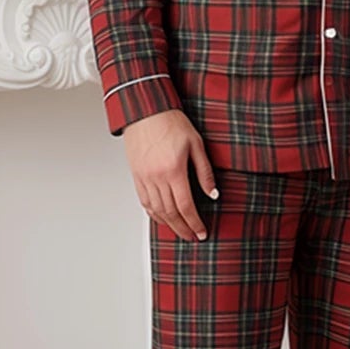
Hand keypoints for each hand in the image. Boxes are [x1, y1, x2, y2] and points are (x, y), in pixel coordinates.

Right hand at [122, 109, 217, 241]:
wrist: (146, 111)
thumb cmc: (172, 123)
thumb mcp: (196, 145)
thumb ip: (205, 172)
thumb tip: (213, 194)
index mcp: (173, 171)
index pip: (185, 206)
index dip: (194, 222)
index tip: (202, 232)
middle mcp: (156, 177)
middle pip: (170, 212)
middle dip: (183, 228)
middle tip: (193, 237)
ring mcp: (144, 178)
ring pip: (156, 210)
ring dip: (169, 224)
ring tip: (181, 231)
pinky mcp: (136, 175)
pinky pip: (144, 201)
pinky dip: (153, 213)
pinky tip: (162, 218)